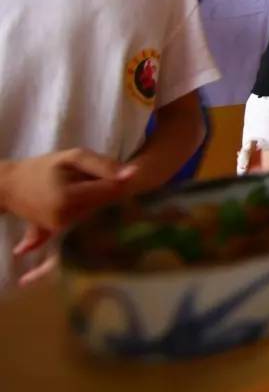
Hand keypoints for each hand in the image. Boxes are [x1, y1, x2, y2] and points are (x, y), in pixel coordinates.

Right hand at [0, 149, 133, 234]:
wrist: (11, 187)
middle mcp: (66, 220)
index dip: (121, 181)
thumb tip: (133, 174)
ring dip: (100, 200)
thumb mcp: (73, 157)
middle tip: (98, 180)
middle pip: (107, 205)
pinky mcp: (60, 234)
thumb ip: (102, 165)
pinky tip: (85, 200)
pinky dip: (91, 210)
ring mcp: (62, 230)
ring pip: (99, 213)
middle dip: (109, 191)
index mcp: (69, 199)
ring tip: (86, 187)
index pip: (113, 192)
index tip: (124, 174)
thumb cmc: (44, 168)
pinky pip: (87, 220)